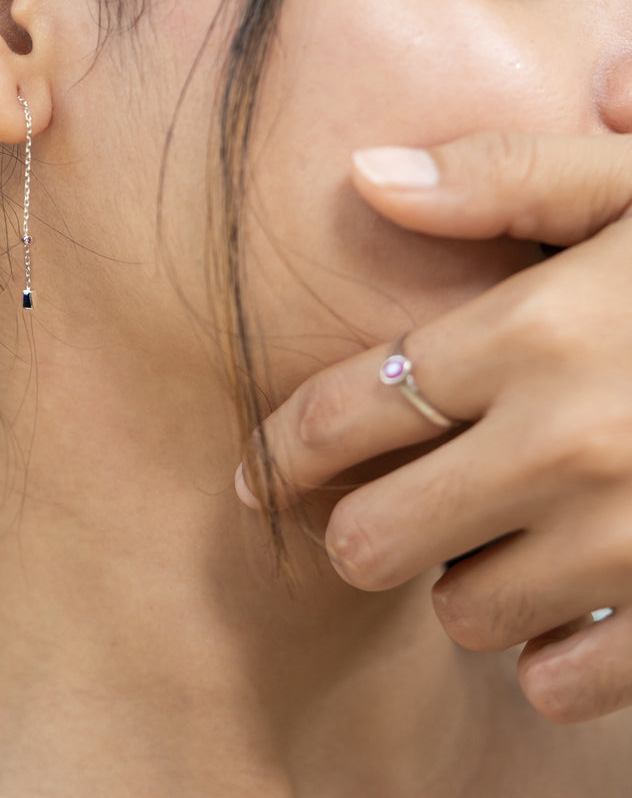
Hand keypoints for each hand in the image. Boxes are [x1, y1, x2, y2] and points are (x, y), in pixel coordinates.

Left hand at [236, 130, 631, 722]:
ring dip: (461, 577)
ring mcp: (628, 541)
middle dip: (361, 525)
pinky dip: (547, 649)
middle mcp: (563, 445)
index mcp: (531, 333)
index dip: (283, 446)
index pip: (346, 410)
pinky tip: (569, 597)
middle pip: (377, 534)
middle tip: (377, 509)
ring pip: (461, 610)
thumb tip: (365, 177)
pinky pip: (563, 679)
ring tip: (499, 532)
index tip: (261, 465)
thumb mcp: (631, 185)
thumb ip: (500, 178)